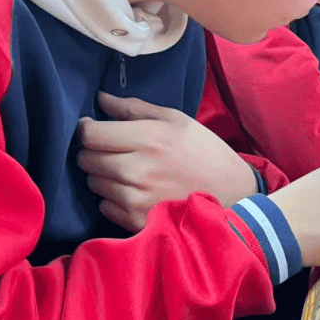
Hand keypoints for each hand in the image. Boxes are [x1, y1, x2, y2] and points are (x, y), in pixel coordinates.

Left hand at [77, 92, 258, 231]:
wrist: (232, 194)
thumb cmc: (205, 152)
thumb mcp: (177, 120)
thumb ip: (135, 108)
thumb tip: (101, 98)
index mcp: (150, 140)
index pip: (91, 135)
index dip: (87, 129)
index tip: (93, 127)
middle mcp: (138, 171)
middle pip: (86, 159)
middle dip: (93, 152)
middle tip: (111, 150)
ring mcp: (136, 199)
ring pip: (93, 183)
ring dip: (103, 175)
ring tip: (127, 171)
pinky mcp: (137, 222)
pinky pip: (104, 207)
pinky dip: (113, 198)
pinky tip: (135, 191)